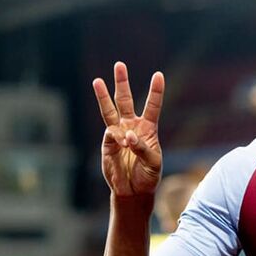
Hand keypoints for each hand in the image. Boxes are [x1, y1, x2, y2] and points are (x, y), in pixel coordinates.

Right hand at [93, 62, 164, 196]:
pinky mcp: (107, 144)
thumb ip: (143, 148)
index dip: (155, 91)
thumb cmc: (148, 175)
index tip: (158, 74)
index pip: (153, 106)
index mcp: (148, 129)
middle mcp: (132, 127)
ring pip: (109, 111)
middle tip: (119, 65)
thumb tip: (127, 136)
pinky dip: (117, 137)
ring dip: (103, 96)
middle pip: (125, 100)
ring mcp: (118, 134)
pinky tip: (124, 143)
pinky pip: (111, 135)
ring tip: (97, 80)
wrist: (133, 191)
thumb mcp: (153, 162)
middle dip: (122, 83)